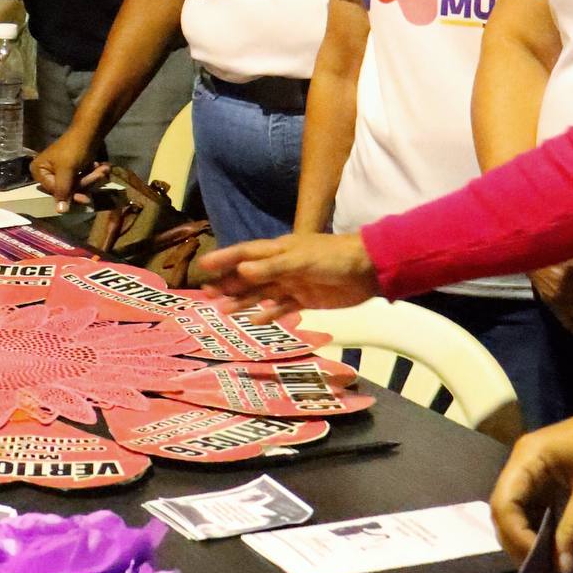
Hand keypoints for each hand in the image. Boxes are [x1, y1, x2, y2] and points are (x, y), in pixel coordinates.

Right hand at [30, 126, 102, 204]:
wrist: (90, 130)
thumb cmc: (75, 148)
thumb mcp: (67, 171)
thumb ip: (62, 191)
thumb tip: (60, 211)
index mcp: (38, 170)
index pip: (55, 191)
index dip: (71, 194)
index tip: (87, 198)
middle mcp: (46, 171)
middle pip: (66, 188)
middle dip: (85, 182)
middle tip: (100, 175)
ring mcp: (59, 170)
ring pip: (76, 183)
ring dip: (92, 177)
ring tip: (104, 168)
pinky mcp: (72, 168)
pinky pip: (81, 178)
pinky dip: (92, 173)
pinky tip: (101, 166)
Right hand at [196, 229, 376, 316]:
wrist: (369, 269)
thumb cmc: (333, 257)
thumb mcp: (301, 260)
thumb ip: (272, 267)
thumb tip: (241, 271)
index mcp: (278, 250)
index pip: (245, 254)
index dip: (224, 259)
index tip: (203, 265)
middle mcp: (281, 267)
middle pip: (249, 276)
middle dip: (228, 283)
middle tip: (206, 294)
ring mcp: (293, 283)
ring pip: (262, 293)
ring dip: (243, 300)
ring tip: (223, 310)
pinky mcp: (306, 299)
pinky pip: (282, 307)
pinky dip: (269, 314)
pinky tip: (256, 321)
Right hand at [490, 385, 572, 572]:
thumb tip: (561, 570)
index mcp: (528, 457)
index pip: (504, 503)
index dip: (517, 536)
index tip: (541, 563)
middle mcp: (525, 463)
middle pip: (506, 509)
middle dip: (519, 541)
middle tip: (542, 571)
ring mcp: (538, 470)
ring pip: (521, 511)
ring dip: (530, 538)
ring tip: (549, 565)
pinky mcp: (553, 477)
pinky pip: (539, 508)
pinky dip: (544, 530)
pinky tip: (556, 548)